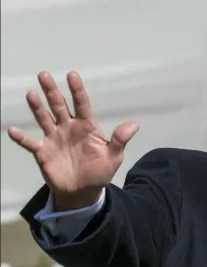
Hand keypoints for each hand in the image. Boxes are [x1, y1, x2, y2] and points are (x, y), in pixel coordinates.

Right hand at [8, 71, 138, 210]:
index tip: (72, 75)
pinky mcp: (43, 152)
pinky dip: (21, 137)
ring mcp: (54, 138)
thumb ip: (120, 140)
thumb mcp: (114, 157)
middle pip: (59, 106)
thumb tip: (134, 124)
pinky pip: (30, 143)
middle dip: (52, 91)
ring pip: (44, 118)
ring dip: (37, 107)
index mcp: (87, 126)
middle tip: (44, 74)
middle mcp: (69, 128)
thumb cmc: (100, 172)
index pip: (82, 104)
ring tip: (31, 94)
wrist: (83, 192)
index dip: (77, 90)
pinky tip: (12, 130)